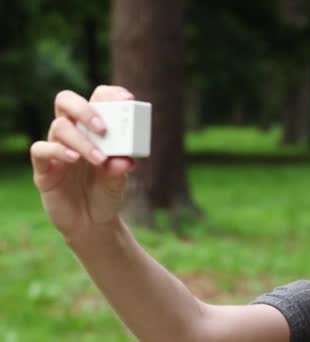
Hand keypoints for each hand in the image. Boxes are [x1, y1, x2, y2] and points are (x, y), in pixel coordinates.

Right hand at [30, 85, 136, 238]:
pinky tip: (74, 159)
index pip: (97, 98)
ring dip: (81, 140)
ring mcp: (57, 148)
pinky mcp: (44, 168)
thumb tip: (125, 160)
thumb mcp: (119, 181)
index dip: (110, 94)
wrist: (92, 223)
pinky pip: (41, 149)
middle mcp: (73, 133)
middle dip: (85, 109)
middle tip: (103, 128)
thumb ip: (120, 169)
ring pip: (59, 126)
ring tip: (100, 160)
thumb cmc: (107, 193)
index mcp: (94, 129)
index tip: (127, 100)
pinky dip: (58, 150)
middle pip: (66, 101)